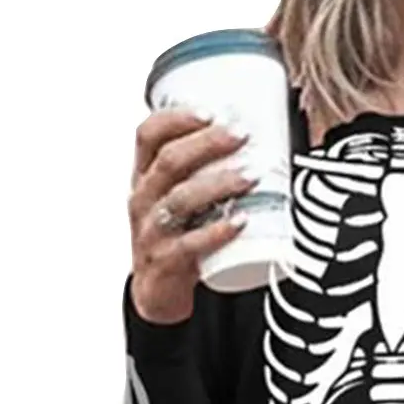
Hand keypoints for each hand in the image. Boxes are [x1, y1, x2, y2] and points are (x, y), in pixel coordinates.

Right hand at [129, 109, 256, 324]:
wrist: (158, 291)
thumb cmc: (176, 235)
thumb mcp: (177, 198)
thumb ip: (202, 171)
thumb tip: (261, 142)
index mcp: (143, 177)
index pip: (147, 135)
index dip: (175, 118)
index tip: (210, 112)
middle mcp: (142, 199)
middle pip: (169, 161)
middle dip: (207, 144)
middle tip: (242, 136)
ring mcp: (151, 231)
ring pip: (180, 200)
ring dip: (218, 184)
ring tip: (251, 176)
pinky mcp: (165, 261)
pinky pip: (189, 244)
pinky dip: (216, 231)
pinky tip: (240, 222)